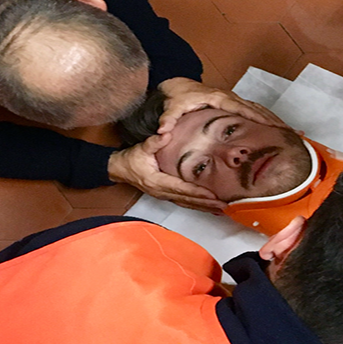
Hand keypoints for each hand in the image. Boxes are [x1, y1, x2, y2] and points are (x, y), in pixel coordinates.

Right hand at [108, 135, 226, 211]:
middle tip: (224, 206)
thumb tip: (166, 134)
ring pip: (187, 204)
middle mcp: (162, 192)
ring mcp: (164, 196)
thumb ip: (154, 142)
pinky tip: (208, 207)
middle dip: (206, 204)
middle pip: (187, 200)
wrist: (118, 169)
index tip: (212, 195)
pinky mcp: (166, 195)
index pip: (181, 189)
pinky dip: (197, 206)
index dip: (197, 192)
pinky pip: (184, 203)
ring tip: (221, 210)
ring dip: (204, 207)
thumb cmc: (130, 159)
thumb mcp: (141, 148)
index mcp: (157, 182)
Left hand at [156, 78, 286, 133]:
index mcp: (218, 97)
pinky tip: (275, 130)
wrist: (175, 86)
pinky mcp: (232, 104)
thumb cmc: (176, 96)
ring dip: (273, 121)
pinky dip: (265, 120)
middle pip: (256, 109)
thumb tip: (164, 129)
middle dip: (273, 121)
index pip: (242, 108)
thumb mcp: (171, 106)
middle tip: (289, 133)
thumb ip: (168, 118)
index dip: (258, 118)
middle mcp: (229, 97)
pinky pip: (253, 111)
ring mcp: (232, 100)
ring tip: (289, 134)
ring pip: (257, 109)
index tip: (272, 127)